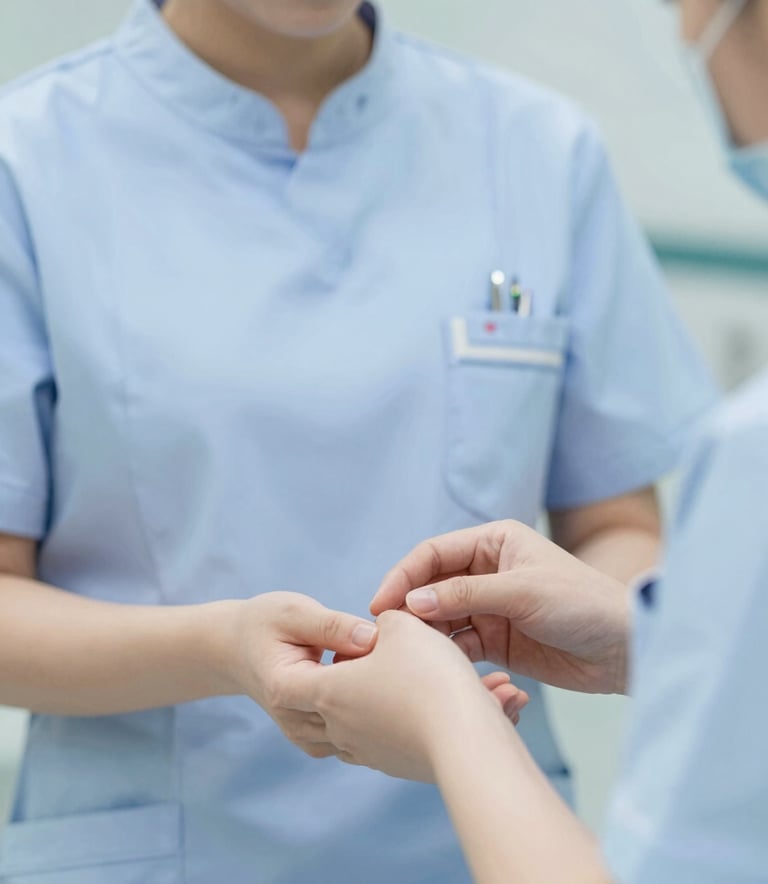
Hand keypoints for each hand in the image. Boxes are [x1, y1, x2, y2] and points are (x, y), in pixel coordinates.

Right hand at [225, 592, 378, 757]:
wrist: (238, 648)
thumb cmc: (267, 622)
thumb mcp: (296, 612)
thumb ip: (333, 625)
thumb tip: (374, 638)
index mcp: (288, 688)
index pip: (344, 687)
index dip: (376, 667)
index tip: (394, 645)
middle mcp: (295, 722)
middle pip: (356, 718)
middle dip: (385, 693)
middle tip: (405, 663)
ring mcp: (305, 738)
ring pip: (359, 735)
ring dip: (380, 711)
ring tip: (393, 676)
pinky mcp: (317, 741)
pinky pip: (354, 739)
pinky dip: (370, 720)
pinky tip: (380, 692)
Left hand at [285, 610, 528, 781]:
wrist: (468, 740)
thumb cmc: (427, 676)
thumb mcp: (402, 627)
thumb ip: (383, 621)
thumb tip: (380, 630)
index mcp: (330, 693)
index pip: (288, 685)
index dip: (299, 663)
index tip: (323, 648)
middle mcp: (341, 729)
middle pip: (316, 709)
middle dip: (333, 683)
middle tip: (362, 659)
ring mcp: (368, 752)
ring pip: (353, 726)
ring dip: (370, 702)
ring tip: (402, 680)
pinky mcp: (398, 766)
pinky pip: (386, 740)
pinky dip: (400, 720)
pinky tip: (429, 703)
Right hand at [371, 521, 630, 693]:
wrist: (626, 648)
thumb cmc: (582, 604)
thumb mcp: (521, 591)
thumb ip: (465, 595)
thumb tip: (412, 602)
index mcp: (493, 542)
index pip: (434, 554)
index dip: (404, 576)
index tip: (382, 604)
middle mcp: (487, 570)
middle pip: (432, 585)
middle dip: (409, 606)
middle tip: (387, 634)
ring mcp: (490, 606)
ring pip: (441, 616)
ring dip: (425, 632)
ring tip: (409, 652)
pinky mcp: (497, 640)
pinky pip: (459, 643)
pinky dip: (446, 653)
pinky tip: (436, 665)